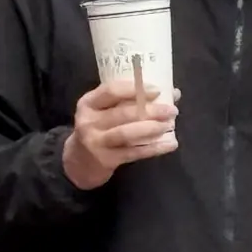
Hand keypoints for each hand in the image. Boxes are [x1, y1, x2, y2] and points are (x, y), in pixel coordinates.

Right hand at [63, 80, 179, 190]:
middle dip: (151, 111)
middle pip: (123, 113)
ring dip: (152, 128)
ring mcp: (96, 142)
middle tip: (172, 110)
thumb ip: (132, 100)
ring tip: (170, 125)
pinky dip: (155, 148)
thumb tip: (172, 92)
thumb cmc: (99, 128)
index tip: (157, 90)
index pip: (111, 90)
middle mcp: (89, 121)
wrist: (78, 162)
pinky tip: (170, 143)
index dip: (135, 89)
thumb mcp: (105, 110)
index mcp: (89, 103)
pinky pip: (134, 153)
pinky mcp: (106, 160)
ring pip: (127, 133)